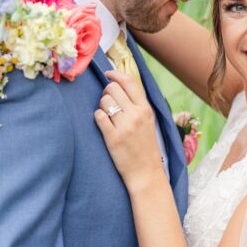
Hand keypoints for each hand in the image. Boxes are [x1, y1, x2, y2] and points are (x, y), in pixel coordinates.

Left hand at [95, 70, 163, 188]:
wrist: (145, 172)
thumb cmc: (145, 146)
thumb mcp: (148, 121)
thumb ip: (137, 104)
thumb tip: (120, 85)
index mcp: (146, 109)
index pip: (129, 82)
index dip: (115, 74)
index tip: (108, 74)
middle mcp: (136, 115)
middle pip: (113, 88)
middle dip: (106, 92)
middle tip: (108, 101)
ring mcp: (124, 126)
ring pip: (104, 101)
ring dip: (102, 106)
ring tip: (107, 116)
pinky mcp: (113, 138)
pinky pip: (99, 116)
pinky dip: (98, 117)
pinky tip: (103, 124)